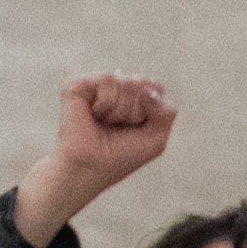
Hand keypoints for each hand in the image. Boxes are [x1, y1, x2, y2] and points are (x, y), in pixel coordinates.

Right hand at [13, 72, 175, 246]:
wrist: (91, 168)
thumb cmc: (120, 156)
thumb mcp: (156, 139)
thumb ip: (166, 112)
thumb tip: (148, 89)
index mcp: (132, 99)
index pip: (155, 88)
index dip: (151, 110)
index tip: (136, 128)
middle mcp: (115, 88)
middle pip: (143, 83)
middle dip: (136, 111)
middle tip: (118, 127)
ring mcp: (97, 84)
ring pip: (127, 81)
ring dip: (121, 111)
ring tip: (105, 123)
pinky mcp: (79, 84)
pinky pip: (108, 79)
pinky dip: (107, 103)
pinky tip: (94, 114)